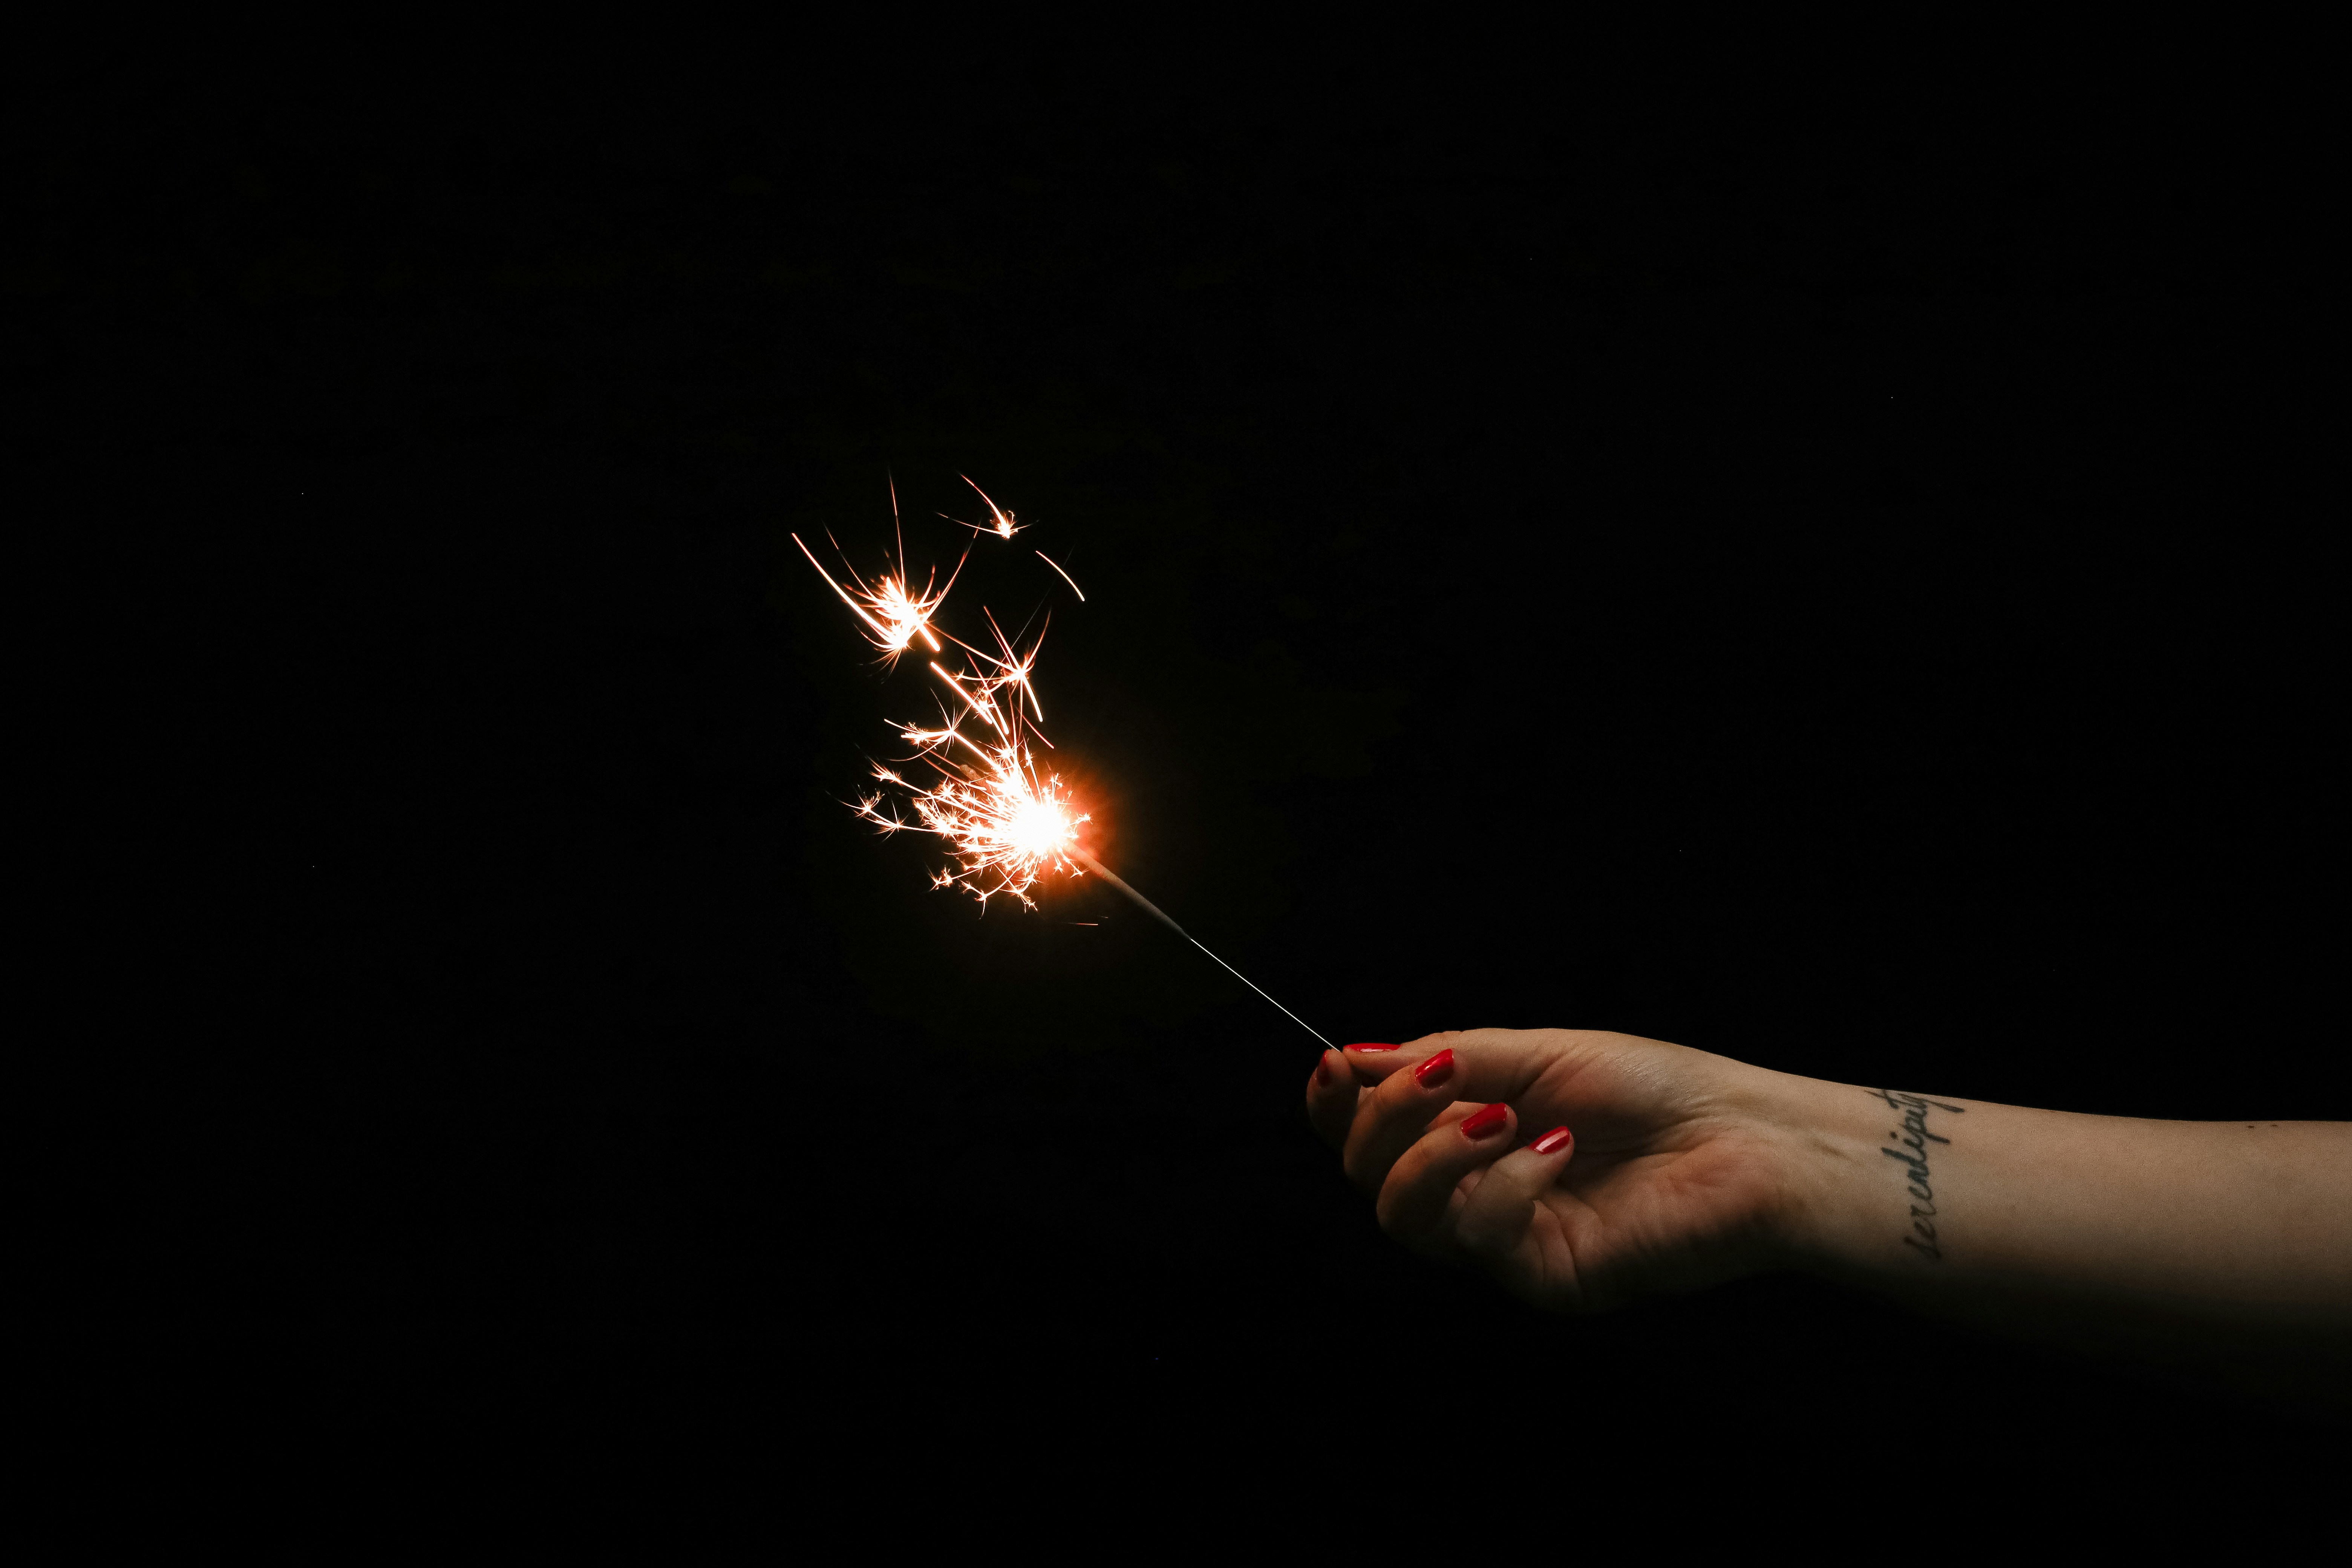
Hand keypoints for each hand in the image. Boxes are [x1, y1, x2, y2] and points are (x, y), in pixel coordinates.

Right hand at [1305, 1028, 1815, 1311]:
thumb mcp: (1539, 1052)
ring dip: (1435, 1154)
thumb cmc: (1657, 1089)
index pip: (1367, 1135)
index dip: (1333, 1106)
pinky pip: (1480, 1237)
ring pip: (1405, 1217)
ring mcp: (1505, 1240)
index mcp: (1467, 1135)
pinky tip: (1557, 1149)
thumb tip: (1353, 1058)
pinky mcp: (1542, 1275)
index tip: (1335, 1064)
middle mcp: (1474, 1192)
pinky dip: (1509, 1181)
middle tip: (1441, 1077)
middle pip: (1368, 1177)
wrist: (1747, 1139)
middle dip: (1383, 1121)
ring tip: (1504, 1113)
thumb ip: (1447, 1058)